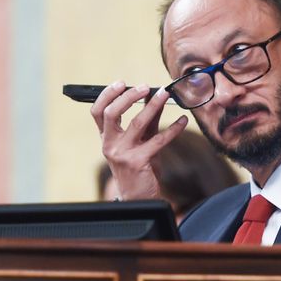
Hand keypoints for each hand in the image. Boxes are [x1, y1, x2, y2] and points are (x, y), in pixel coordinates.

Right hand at [91, 81, 187, 199]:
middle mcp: (110, 144)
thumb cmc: (138, 165)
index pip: (98, 112)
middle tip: (145, 86)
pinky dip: (173, 129)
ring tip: (165, 94)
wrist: (138, 196)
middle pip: (111, 114)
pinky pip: (157, 140)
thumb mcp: (139, 140)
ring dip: (152, 105)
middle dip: (128, 97)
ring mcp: (122, 154)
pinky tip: (183, 121)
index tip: (121, 83)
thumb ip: (147, 120)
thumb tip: (156, 96)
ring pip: (136, 123)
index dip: (107, 95)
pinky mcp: (138, 162)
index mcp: (106, 137)